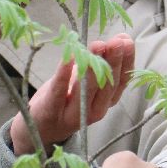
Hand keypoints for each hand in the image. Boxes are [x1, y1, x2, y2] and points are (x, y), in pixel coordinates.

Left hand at [10, 35, 134, 155]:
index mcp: (107, 102)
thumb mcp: (90, 83)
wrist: (40, 129)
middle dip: (113, 62)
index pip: (122, 81)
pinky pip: (59, 90)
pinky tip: (69, 56)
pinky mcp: (51, 109)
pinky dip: (64, 72)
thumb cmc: (67, 99)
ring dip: (93, 66)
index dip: (126, 61)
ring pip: (87, 90)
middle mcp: (95, 110)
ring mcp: (74, 113)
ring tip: (98, 45)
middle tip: (116, 42)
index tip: (126, 41)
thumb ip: (104, 63)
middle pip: (107, 85)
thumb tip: (123, 38)